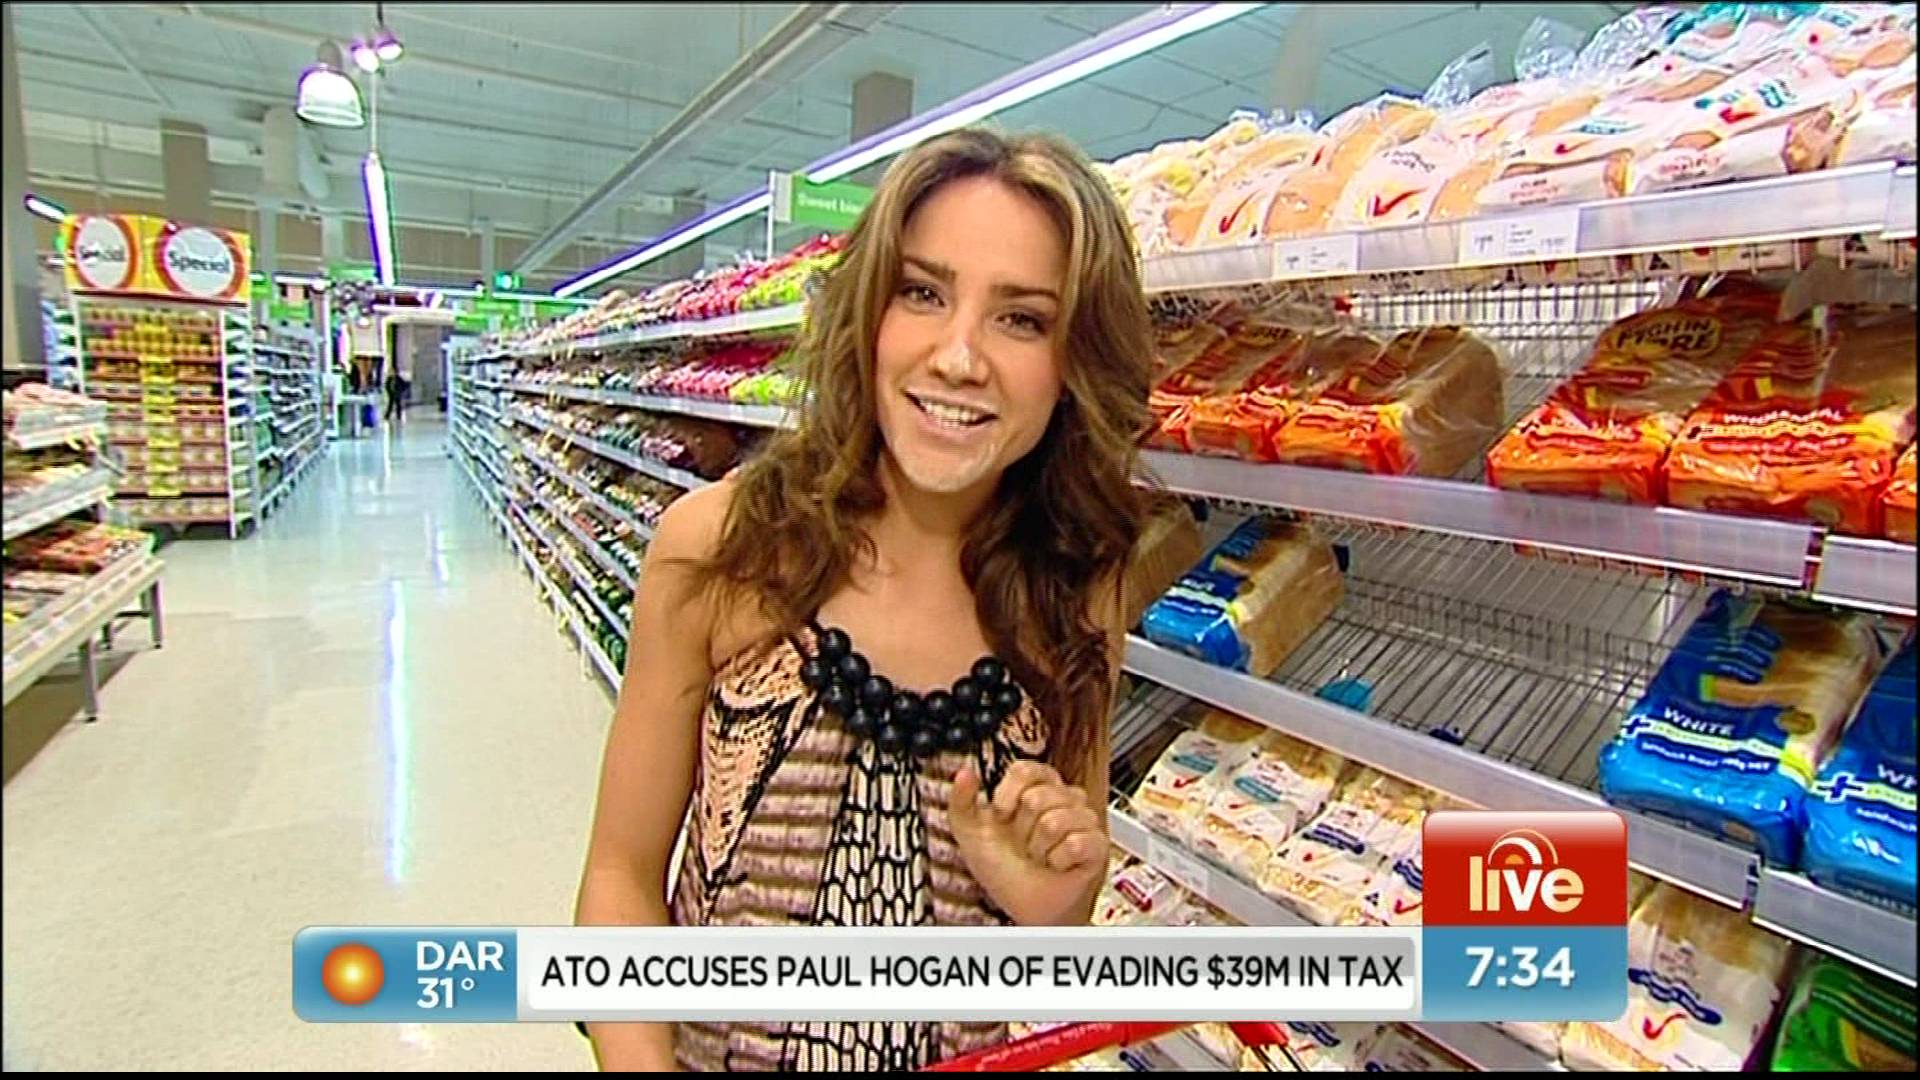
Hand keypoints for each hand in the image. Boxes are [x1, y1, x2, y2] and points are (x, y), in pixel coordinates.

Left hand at [949, 760, 1107, 925]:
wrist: (1023, 907)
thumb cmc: (1003, 869)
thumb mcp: (971, 834)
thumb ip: (962, 801)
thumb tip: (964, 773)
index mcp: (1034, 788)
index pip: (1026, 769)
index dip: (1009, 793)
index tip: (1002, 815)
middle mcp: (1062, 799)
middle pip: (1038, 797)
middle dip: (1022, 829)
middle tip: (1024, 844)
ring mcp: (1082, 820)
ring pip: (1055, 821)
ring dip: (1038, 849)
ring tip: (1040, 856)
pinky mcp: (1097, 844)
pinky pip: (1076, 842)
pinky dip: (1057, 861)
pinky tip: (1056, 865)